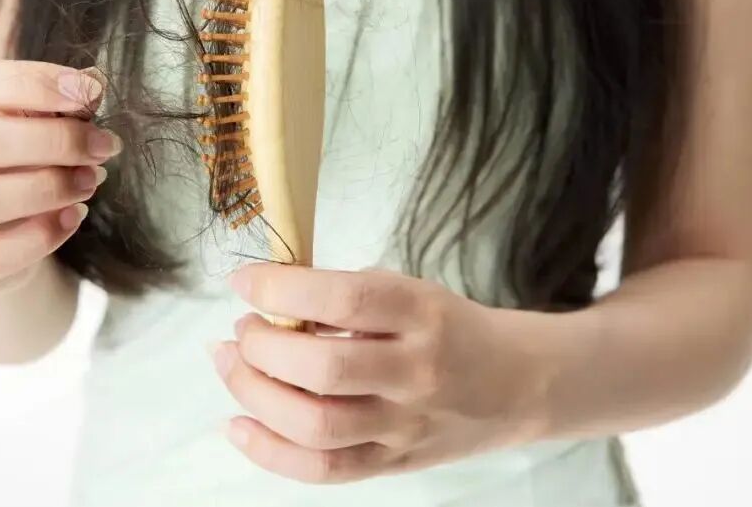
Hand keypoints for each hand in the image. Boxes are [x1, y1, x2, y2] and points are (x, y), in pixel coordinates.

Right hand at [0, 58, 118, 297]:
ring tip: (91, 180)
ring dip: (50, 187)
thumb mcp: (20, 125)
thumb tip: (92, 85)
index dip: (32, 83)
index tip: (89, 92)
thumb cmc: (1, 169)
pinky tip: (72, 217)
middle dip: (54, 140)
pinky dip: (41, 235)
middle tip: (102, 145)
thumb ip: (49, 104)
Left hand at [212, 264, 567, 483]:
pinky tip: (238, 425)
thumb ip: (347, 296)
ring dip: (256, 394)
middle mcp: (417, 373)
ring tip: (232, 364)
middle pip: (324, 369)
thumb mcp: (410, 292)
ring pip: (317, 426)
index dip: (282, 289)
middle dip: (263, 347)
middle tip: (243, 330)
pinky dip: (270, 452)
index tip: (245, 281)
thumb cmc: (450, 328)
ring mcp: (405, 426)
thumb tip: (268, 299)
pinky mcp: (394, 463)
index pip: (346, 301)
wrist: (519, 384)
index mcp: (423, 315)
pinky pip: (325, 470)